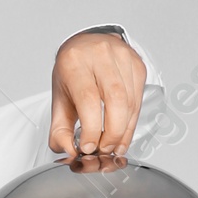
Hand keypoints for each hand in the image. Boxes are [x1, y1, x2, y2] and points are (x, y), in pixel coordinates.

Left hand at [49, 31, 147, 157]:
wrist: (86, 46)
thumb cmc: (72, 72)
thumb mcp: (58, 99)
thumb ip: (60, 130)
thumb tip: (70, 151)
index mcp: (76, 62)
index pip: (88, 99)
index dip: (92, 128)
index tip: (88, 147)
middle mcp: (100, 55)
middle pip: (115, 100)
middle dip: (112, 133)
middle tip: (103, 149)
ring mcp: (123, 57)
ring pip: (131, 102)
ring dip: (123, 131)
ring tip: (112, 145)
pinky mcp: (138, 65)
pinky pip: (139, 100)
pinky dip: (131, 121)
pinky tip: (122, 132)